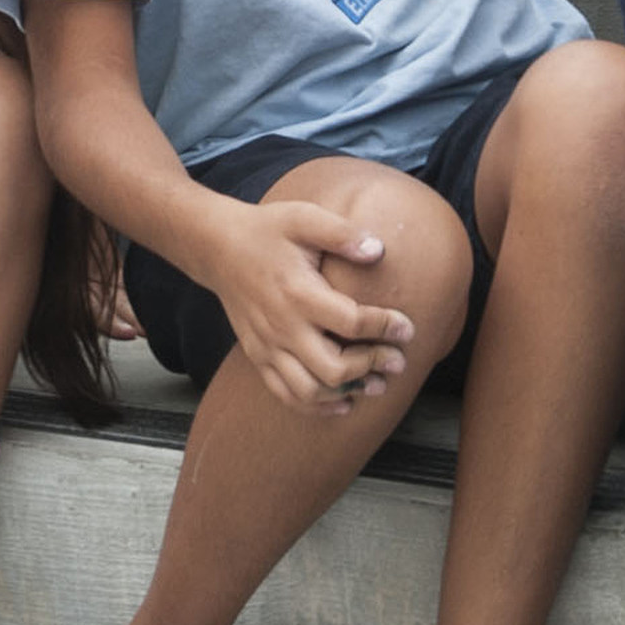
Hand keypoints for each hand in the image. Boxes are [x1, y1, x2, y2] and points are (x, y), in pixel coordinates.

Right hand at [205, 194, 415, 414]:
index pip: (351, 322)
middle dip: (372, 367)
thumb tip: (378, 251)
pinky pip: (286, 394)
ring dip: (348, 392)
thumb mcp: (302, 217)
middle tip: (398, 361)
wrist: (217, 247)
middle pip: (334, 367)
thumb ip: (341, 233)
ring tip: (376, 384)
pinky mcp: (258, 356)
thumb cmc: (267, 230)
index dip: (385, 327)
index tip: (407, 328)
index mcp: (297, 291)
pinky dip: (316, 407)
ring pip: (310, 390)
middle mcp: (282, 325)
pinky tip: (343, 402)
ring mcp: (267, 346)